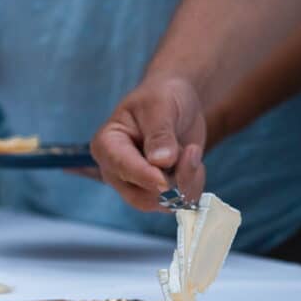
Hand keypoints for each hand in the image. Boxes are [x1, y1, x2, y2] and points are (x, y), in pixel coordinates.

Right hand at [91, 76, 206, 211]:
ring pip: (162, 203)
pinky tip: (193, 163)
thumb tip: (161, 161)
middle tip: (193, 152)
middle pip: (140, 196)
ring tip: (193, 151)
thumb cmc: (162, 97)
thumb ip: (160, 133)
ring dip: (186, 183)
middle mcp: (116, 170)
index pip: (121, 168)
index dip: (145, 176)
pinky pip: (177, 202)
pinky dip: (192, 186)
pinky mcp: (157, 191)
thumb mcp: (161, 106)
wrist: (177, 102)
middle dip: (173, 182)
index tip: (166, 180)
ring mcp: (136, 184)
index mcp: (107, 145)